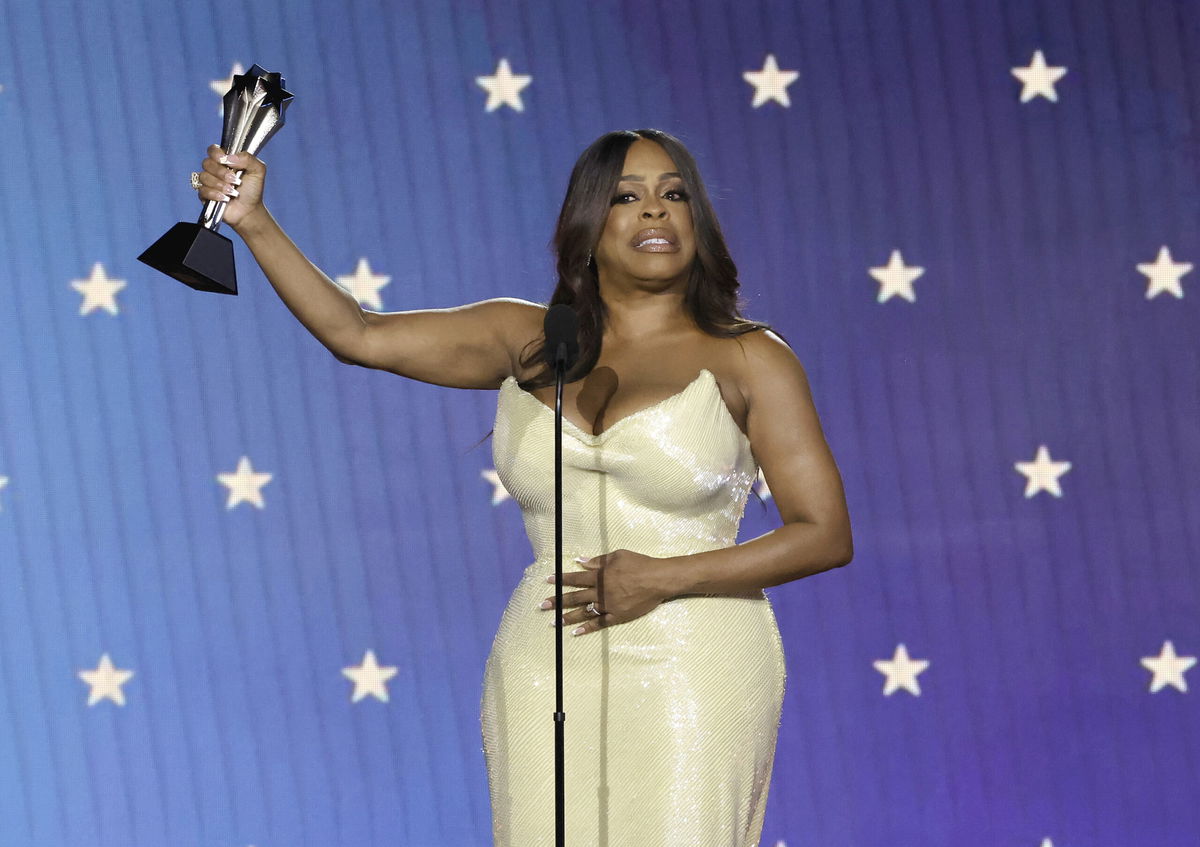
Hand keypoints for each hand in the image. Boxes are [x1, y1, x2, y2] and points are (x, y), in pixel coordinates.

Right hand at [195, 144, 266, 230]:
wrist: (250, 210)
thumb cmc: (253, 189)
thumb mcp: (258, 170)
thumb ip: (247, 158)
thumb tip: (229, 157)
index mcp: (225, 160)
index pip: (213, 150)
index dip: (216, 154)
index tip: (225, 161)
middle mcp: (214, 169)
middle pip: (207, 163)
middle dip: (221, 172)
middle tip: (235, 180)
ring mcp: (208, 182)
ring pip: (203, 176)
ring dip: (219, 184)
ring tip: (232, 191)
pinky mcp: (204, 195)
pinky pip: (202, 190)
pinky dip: (215, 194)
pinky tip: (225, 198)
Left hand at [542, 549, 674, 635]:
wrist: (658, 579)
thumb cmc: (639, 564)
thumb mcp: (617, 556)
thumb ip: (598, 561)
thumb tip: (581, 562)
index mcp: (599, 576)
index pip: (575, 578)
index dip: (560, 579)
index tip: (547, 581)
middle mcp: (601, 592)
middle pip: (575, 597)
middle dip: (557, 601)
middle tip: (542, 606)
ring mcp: (608, 606)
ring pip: (584, 612)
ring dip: (568, 617)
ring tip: (554, 621)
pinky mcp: (617, 616)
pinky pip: (600, 623)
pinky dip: (587, 628)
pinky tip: (576, 632)